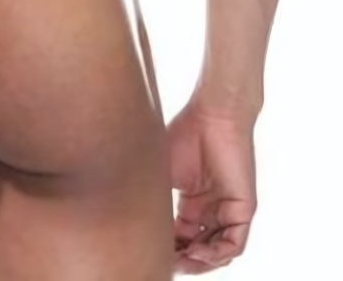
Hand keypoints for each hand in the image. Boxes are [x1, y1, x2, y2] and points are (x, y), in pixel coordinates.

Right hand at [166, 96, 256, 271]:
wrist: (212, 115)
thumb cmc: (186, 134)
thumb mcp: (163, 174)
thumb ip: (156, 201)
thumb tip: (136, 228)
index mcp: (192, 204)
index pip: (180, 238)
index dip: (168, 249)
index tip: (151, 253)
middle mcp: (211, 211)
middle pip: (198, 249)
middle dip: (183, 261)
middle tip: (167, 264)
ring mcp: (228, 211)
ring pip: (217, 252)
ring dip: (200, 263)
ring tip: (182, 262)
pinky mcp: (243, 209)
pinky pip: (234, 244)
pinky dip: (217, 254)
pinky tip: (198, 251)